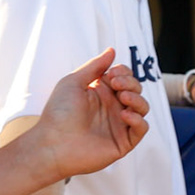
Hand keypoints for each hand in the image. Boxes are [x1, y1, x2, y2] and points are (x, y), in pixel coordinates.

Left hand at [34, 50, 149, 179]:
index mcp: (102, 94)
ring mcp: (119, 125)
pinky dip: (138, 120)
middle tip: (116, 84)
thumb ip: (95, 66)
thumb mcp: (74, 81)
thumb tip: (112, 50)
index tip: (111, 74)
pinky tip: (124, 115)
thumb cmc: (58, 113)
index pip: (125, 78)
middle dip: (131, 83)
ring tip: (123, 98)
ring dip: (137, 98)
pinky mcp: (123, 142)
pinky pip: (142, 128)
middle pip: (136, 89)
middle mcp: (112, 108)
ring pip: (143, 107)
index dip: (124, 72)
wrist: (52, 144)